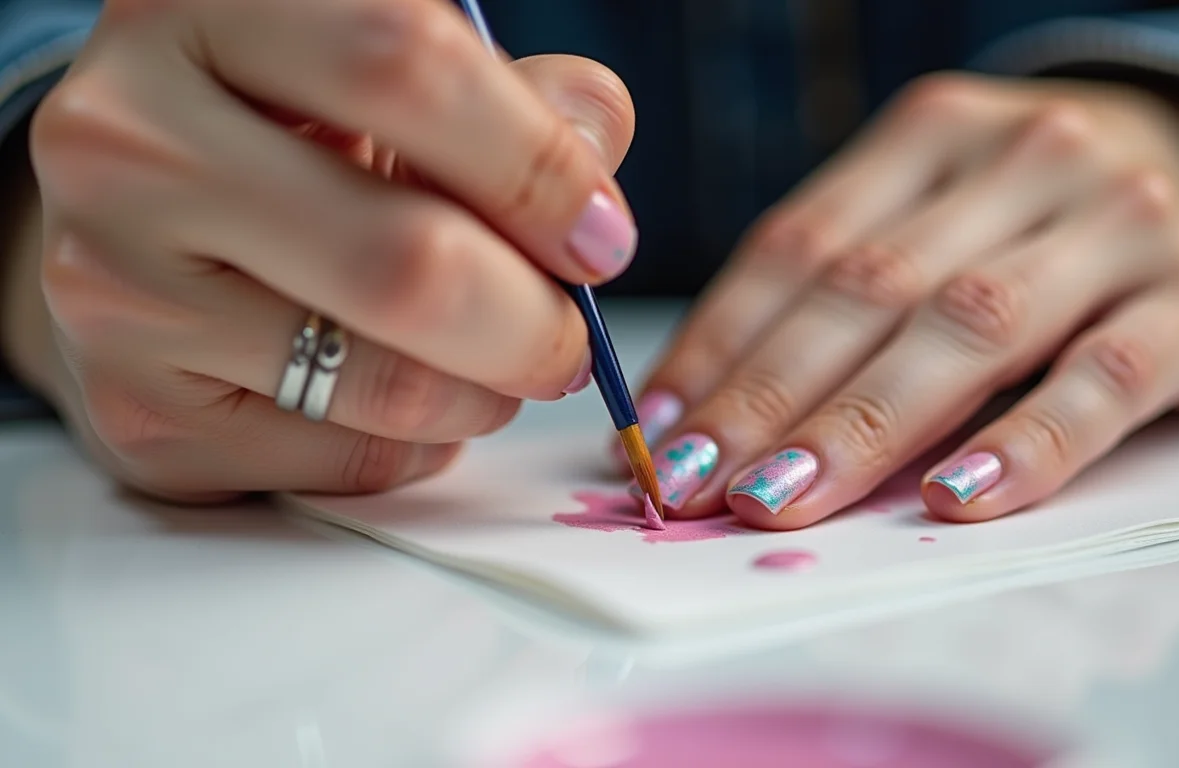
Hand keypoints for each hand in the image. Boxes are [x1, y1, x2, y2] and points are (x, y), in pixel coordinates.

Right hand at [6, 0, 635, 500]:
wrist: (143, 235)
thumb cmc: (290, 141)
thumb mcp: (393, 81)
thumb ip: (514, 103)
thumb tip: (594, 178)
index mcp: (199, 5)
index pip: (404, 69)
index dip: (537, 166)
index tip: (601, 239)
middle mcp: (126, 140)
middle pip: (408, 262)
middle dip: (535, 322)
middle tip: (569, 341)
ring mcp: (111, 288)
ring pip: (383, 382)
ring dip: (482, 393)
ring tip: (485, 362)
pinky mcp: (138, 418)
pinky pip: (345, 463)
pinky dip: (414, 444)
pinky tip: (393, 399)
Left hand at [626, 72, 1178, 528]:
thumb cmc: (1036, 218)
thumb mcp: (933, 215)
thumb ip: (836, 287)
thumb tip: (699, 405)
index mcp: (930, 135)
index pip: (798, 244)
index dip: (717, 344)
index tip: (654, 431)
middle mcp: (1021, 161)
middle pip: (868, 288)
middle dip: (767, 396)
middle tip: (693, 483)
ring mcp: (1115, 224)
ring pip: (970, 327)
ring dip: (862, 425)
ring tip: (780, 498)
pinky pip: (1105, 378)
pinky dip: (1028, 441)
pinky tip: (957, 499)